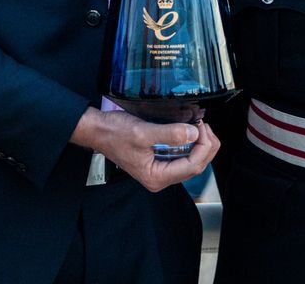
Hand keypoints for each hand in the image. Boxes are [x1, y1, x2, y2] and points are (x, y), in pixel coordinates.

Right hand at [70, 107, 219, 192]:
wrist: (98, 131)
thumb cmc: (114, 133)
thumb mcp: (143, 133)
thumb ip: (169, 134)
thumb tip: (194, 134)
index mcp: (156, 177)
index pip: (192, 166)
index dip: (203, 147)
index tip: (202, 128)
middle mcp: (160, 178)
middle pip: (195, 166)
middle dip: (205, 146)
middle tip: (204, 126)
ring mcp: (160, 170)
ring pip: (191, 162)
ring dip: (200, 145)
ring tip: (201, 127)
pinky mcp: (159, 160)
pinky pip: (183, 156)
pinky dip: (191, 144)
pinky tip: (192, 131)